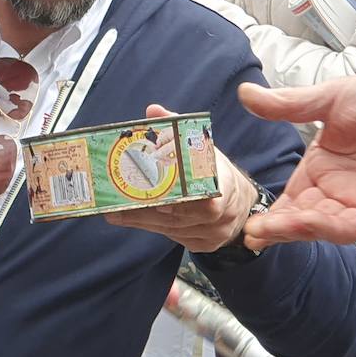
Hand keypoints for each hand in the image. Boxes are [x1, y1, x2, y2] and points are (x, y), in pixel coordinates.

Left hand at [105, 104, 253, 251]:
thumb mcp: (202, 147)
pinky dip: (153, 228)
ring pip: (172, 230)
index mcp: (225, 186)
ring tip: (116, 211)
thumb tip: (154, 112)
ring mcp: (213, 234)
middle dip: (145, 210)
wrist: (240, 202)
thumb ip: (177, 131)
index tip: (152, 197)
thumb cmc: (215, 171)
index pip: (205, 199)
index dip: (179, 200)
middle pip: (179, 217)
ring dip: (143, 220)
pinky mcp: (203, 245)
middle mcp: (223, 215)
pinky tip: (134, 219)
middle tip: (115, 204)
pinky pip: (174, 238)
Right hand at [235, 72, 355, 247]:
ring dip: (293, 230)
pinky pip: (347, 226)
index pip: (290, 200)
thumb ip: (285, 105)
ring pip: (319, 226)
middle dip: (276, 228)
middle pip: (299, 219)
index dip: (270, 213)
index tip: (249, 222)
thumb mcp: (323, 100)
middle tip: (252, 234)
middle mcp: (335, 190)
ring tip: (267, 230)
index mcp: (319, 168)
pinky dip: (324, 227)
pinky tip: (304, 221)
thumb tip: (246, 94)